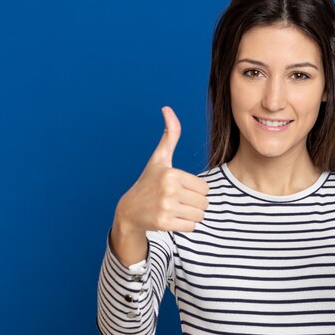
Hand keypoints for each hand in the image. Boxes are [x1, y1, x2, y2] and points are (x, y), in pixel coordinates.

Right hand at [114, 106, 209, 232]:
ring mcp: (166, 208)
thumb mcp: (159, 158)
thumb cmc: (149, 182)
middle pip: (204, 202)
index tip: (180, 189)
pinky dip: (186, 225)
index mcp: (171, 173)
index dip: (196, 190)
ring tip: (176, 209)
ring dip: (191, 215)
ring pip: (200, 215)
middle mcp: (168, 190)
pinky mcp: (164, 224)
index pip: (204, 188)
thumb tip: (167, 108)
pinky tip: (172, 219)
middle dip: (195, 204)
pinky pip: (192, 227)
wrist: (129, 210)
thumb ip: (170, 135)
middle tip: (178, 201)